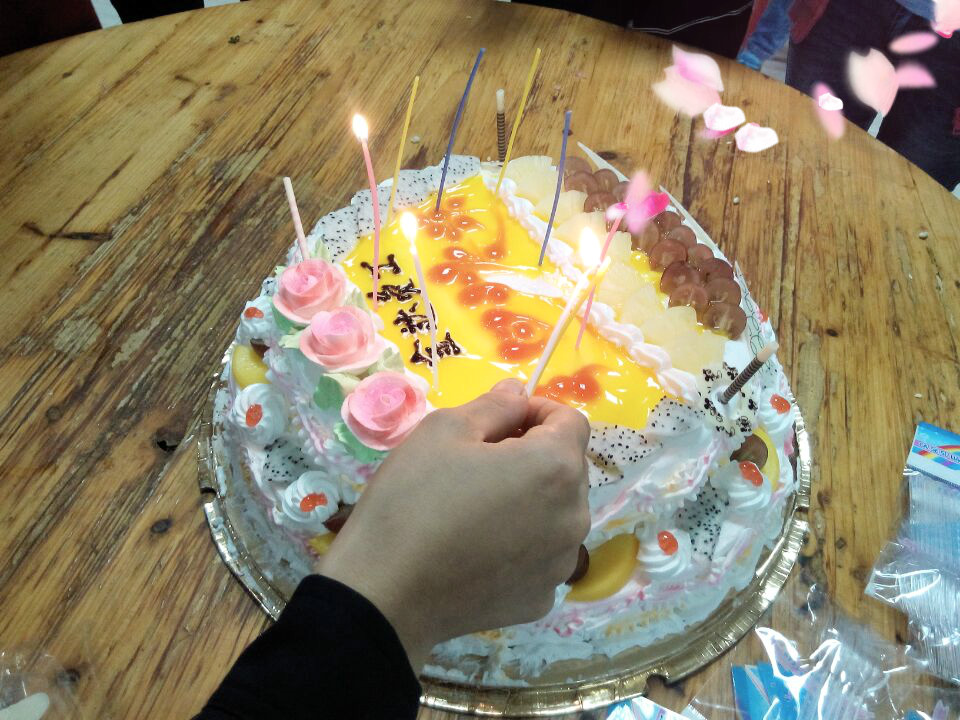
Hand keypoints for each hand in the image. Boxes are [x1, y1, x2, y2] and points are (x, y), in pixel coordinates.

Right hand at [319, 379, 591, 670]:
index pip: (571, 422)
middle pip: (568, 468)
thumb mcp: (443, 431)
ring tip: (477, 509)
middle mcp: (574, 516)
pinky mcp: (541, 599)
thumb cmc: (412, 499)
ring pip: (557, 513)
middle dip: (533, 455)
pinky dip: (521, 544)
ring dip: (531, 500)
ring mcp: (561, 564)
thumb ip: (493, 406)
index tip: (497, 423)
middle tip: (478, 464)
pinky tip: (477, 550)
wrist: (384, 594)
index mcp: (556, 468)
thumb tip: (518, 392)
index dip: (535, 412)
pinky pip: (541, 554)